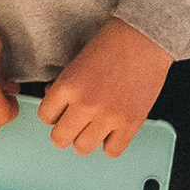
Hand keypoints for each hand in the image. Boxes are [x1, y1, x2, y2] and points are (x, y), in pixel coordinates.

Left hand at [40, 18, 172, 156]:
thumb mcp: (77, 60)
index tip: (60, 111)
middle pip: (59, 138)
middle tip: (73, 123)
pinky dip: (110, 143)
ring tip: (93, 126)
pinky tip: (112, 130)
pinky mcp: (131, 123)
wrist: (144, 38)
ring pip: (83, 148)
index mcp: (68, 85)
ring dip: (85, 139)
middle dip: (64, 131)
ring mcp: (109, 116)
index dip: (52, 113)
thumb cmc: (112, 43)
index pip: (45, 116)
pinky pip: (112, 150)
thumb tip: (56, 103)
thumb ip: (64, 85)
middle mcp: (86, 104)